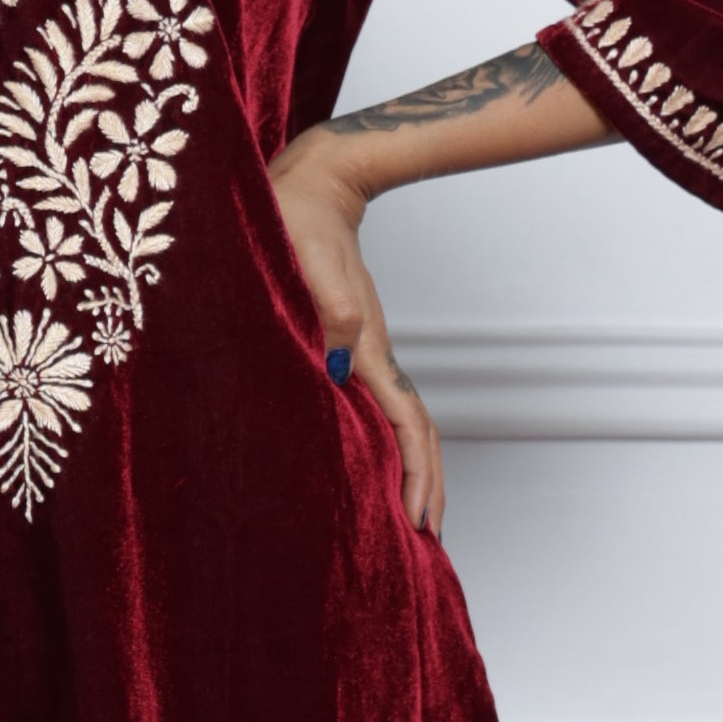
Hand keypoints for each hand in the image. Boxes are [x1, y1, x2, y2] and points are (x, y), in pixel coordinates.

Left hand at [266, 131, 443, 540]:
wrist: (312, 183)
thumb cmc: (296, 217)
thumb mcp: (301, 261)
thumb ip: (327, 312)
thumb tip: (341, 367)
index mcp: (362, 344)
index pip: (406, 423)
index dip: (417, 474)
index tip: (418, 520)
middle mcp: (369, 353)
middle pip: (416, 432)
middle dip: (427, 486)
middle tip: (426, 538)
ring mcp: (362, 349)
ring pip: (401, 421)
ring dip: (411, 468)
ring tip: (411, 514)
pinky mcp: (348, 342)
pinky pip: (377, 403)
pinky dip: (386, 439)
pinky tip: (373, 457)